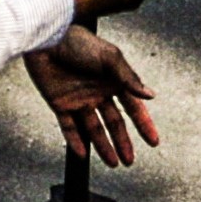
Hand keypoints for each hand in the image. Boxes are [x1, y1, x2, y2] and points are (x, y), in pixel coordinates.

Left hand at [28, 23, 158, 167]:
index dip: (143, 124)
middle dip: (123, 142)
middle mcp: (98, 93)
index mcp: (113, 81)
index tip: (153, 141)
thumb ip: (129, 79)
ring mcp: (79, 100)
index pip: (133, 108)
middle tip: (130, 160)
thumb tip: (151, 96)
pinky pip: (69, 127)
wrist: (47, 38)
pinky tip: (83, 154)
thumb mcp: (110, 58)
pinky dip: (75, 141)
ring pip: (94, 129)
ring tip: (114, 163)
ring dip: (103, 146)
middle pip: (114, 123)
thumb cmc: (80, 42)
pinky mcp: (59, 104)